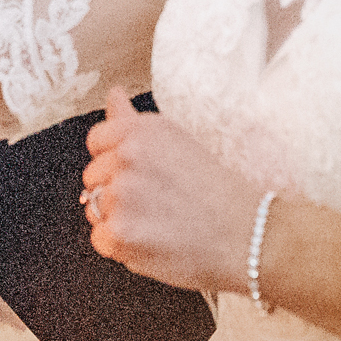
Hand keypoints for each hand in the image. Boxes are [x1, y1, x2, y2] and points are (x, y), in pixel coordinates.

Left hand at [80, 106, 262, 291]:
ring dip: (119, 219)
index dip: (113, 160)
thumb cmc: (218, 191)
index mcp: (141, 130)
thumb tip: (113, 94)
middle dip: (115, 191)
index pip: (97, 140)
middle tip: (156, 202)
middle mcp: (128, 156)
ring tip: (158, 222)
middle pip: (92, 177)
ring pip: (95, 209)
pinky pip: (101, 240)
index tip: (138, 173)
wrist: (248, 235)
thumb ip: (133, 120)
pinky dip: (122, 247)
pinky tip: (153, 241)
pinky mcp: (121, 232)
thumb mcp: (177, 141)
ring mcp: (122, 195)